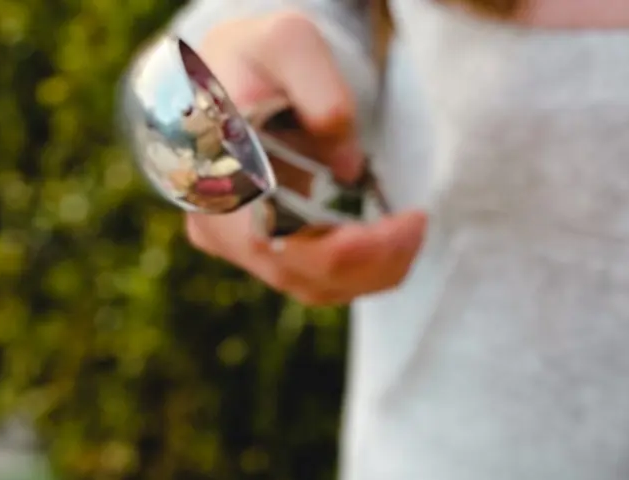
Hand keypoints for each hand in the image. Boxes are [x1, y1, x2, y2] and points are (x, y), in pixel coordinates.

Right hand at [185, 12, 426, 305]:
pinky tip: (390, 245)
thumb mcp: (289, 43)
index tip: (407, 221)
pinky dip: (359, 272)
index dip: (350, 247)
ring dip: (371, 271)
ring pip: (310, 285)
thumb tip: (348, 168)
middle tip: (417, 226)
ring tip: (410, 232)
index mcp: (211, 174)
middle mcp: (214, 223)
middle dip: (372, 260)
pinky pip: (313, 282)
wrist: (221, 77)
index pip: (279, 239)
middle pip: (299, 272)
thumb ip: (319, 89)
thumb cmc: (254, 57)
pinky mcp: (256, 254)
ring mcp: (232, 246)